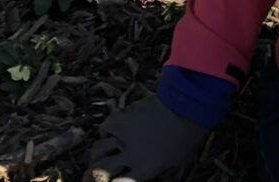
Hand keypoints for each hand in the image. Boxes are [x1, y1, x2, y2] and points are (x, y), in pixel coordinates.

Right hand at [84, 95, 207, 181]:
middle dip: (90, 177)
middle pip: (97, 172)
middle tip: (91, 176)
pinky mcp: (124, 116)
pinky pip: (105, 127)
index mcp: (144, 169)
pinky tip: (110, 134)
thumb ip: (163, 175)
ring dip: (97, 155)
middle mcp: (129, 155)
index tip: (109, 181)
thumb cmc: (188, 136)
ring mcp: (124, 135)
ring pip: (96, 150)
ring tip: (101, 155)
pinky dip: (105, 132)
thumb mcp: (178, 163)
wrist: (188, 104)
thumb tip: (158, 178)